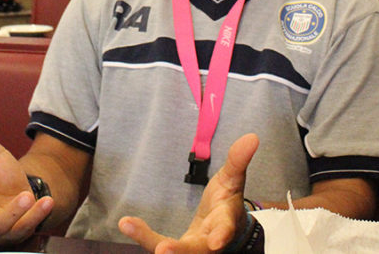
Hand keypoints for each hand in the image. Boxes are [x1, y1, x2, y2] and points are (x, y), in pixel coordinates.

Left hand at [118, 134, 258, 253]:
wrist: (222, 233)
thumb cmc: (227, 205)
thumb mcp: (232, 180)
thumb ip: (238, 161)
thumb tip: (252, 137)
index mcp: (226, 224)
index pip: (225, 230)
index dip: (221, 236)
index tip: (216, 242)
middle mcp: (209, 243)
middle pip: (196, 251)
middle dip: (180, 252)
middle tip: (163, 250)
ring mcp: (192, 249)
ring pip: (174, 253)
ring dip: (150, 242)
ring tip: (129, 225)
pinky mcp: (176, 251)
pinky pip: (157, 245)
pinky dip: (142, 236)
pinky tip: (126, 222)